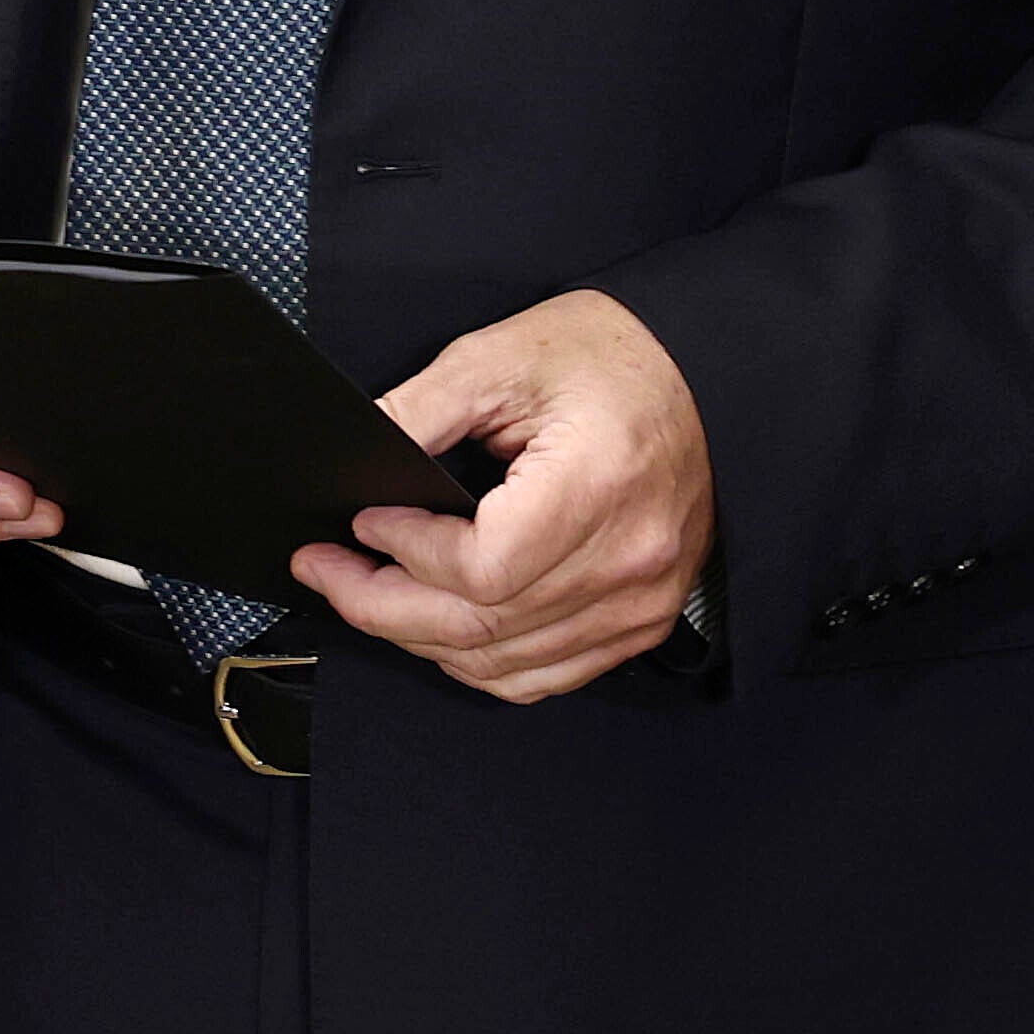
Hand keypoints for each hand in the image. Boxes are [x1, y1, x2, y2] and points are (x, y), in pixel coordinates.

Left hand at [300, 289, 714, 696]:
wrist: (706, 378)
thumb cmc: (614, 358)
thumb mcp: (501, 357)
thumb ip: (419, 411)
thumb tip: (355, 458)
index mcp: (596, 487)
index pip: (481, 569)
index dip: (406, 554)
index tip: (365, 520)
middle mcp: (627, 562)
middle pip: (480, 628)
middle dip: (381, 607)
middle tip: (326, 570)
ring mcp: (638, 603)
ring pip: (502, 665)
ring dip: (420, 639)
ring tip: (370, 594)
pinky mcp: (641, 621)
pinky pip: (543, 676)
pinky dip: (479, 662)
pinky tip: (438, 626)